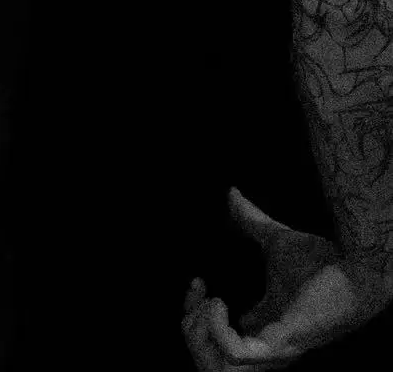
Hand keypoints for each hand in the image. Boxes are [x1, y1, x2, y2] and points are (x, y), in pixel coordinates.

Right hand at [181, 187, 391, 367]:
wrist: (355, 265)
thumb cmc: (325, 260)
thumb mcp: (275, 240)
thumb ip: (250, 221)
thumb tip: (232, 193)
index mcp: (265, 329)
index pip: (221, 344)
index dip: (198, 319)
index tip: (199, 283)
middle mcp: (267, 347)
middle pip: (214, 365)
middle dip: (192, 333)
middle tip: (197, 298)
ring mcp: (274, 348)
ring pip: (220, 369)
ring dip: (201, 335)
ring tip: (209, 303)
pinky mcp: (281, 342)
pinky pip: (236, 354)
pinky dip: (217, 330)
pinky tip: (220, 304)